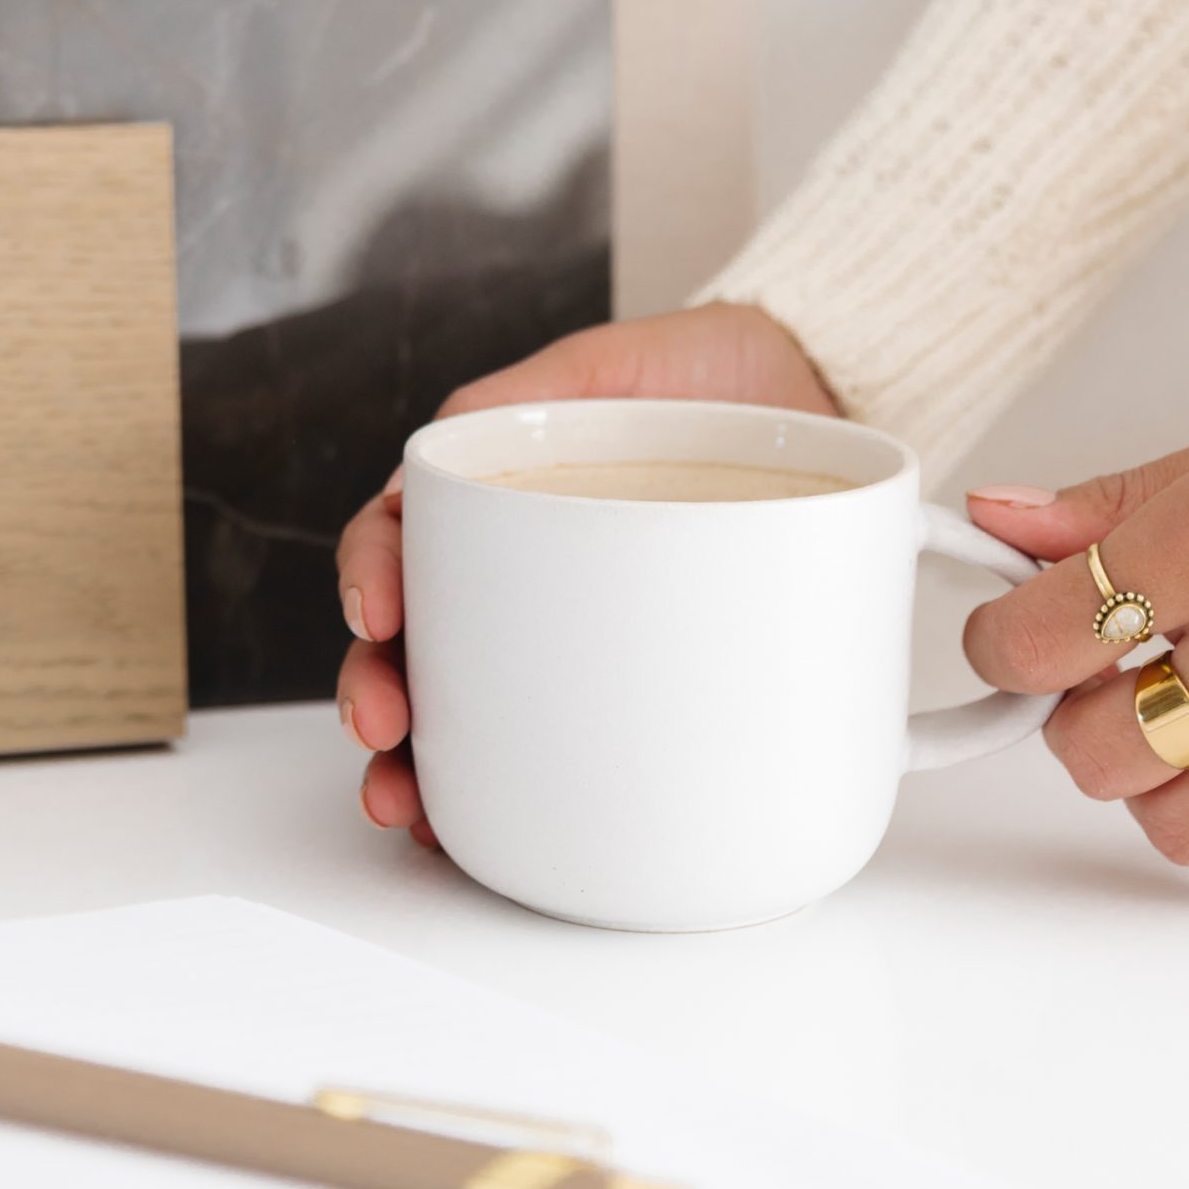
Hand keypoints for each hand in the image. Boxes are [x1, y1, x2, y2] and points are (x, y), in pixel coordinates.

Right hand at [335, 304, 836, 842]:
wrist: (819, 394)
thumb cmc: (706, 369)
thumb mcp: (615, 361)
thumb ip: (537, 388)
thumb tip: (447, 437)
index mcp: (493, 490)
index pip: (396, 536)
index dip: (369, 574)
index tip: (378, 616)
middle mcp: (518, 565)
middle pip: (415, 639)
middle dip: (378, 692)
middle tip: (383, 730)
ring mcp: (571, 624)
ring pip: (468, 705)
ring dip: (423, 764)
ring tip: (412, 807)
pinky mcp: (631, 674)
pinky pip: (561, 741)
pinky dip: (506, 792)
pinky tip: (480, 827)